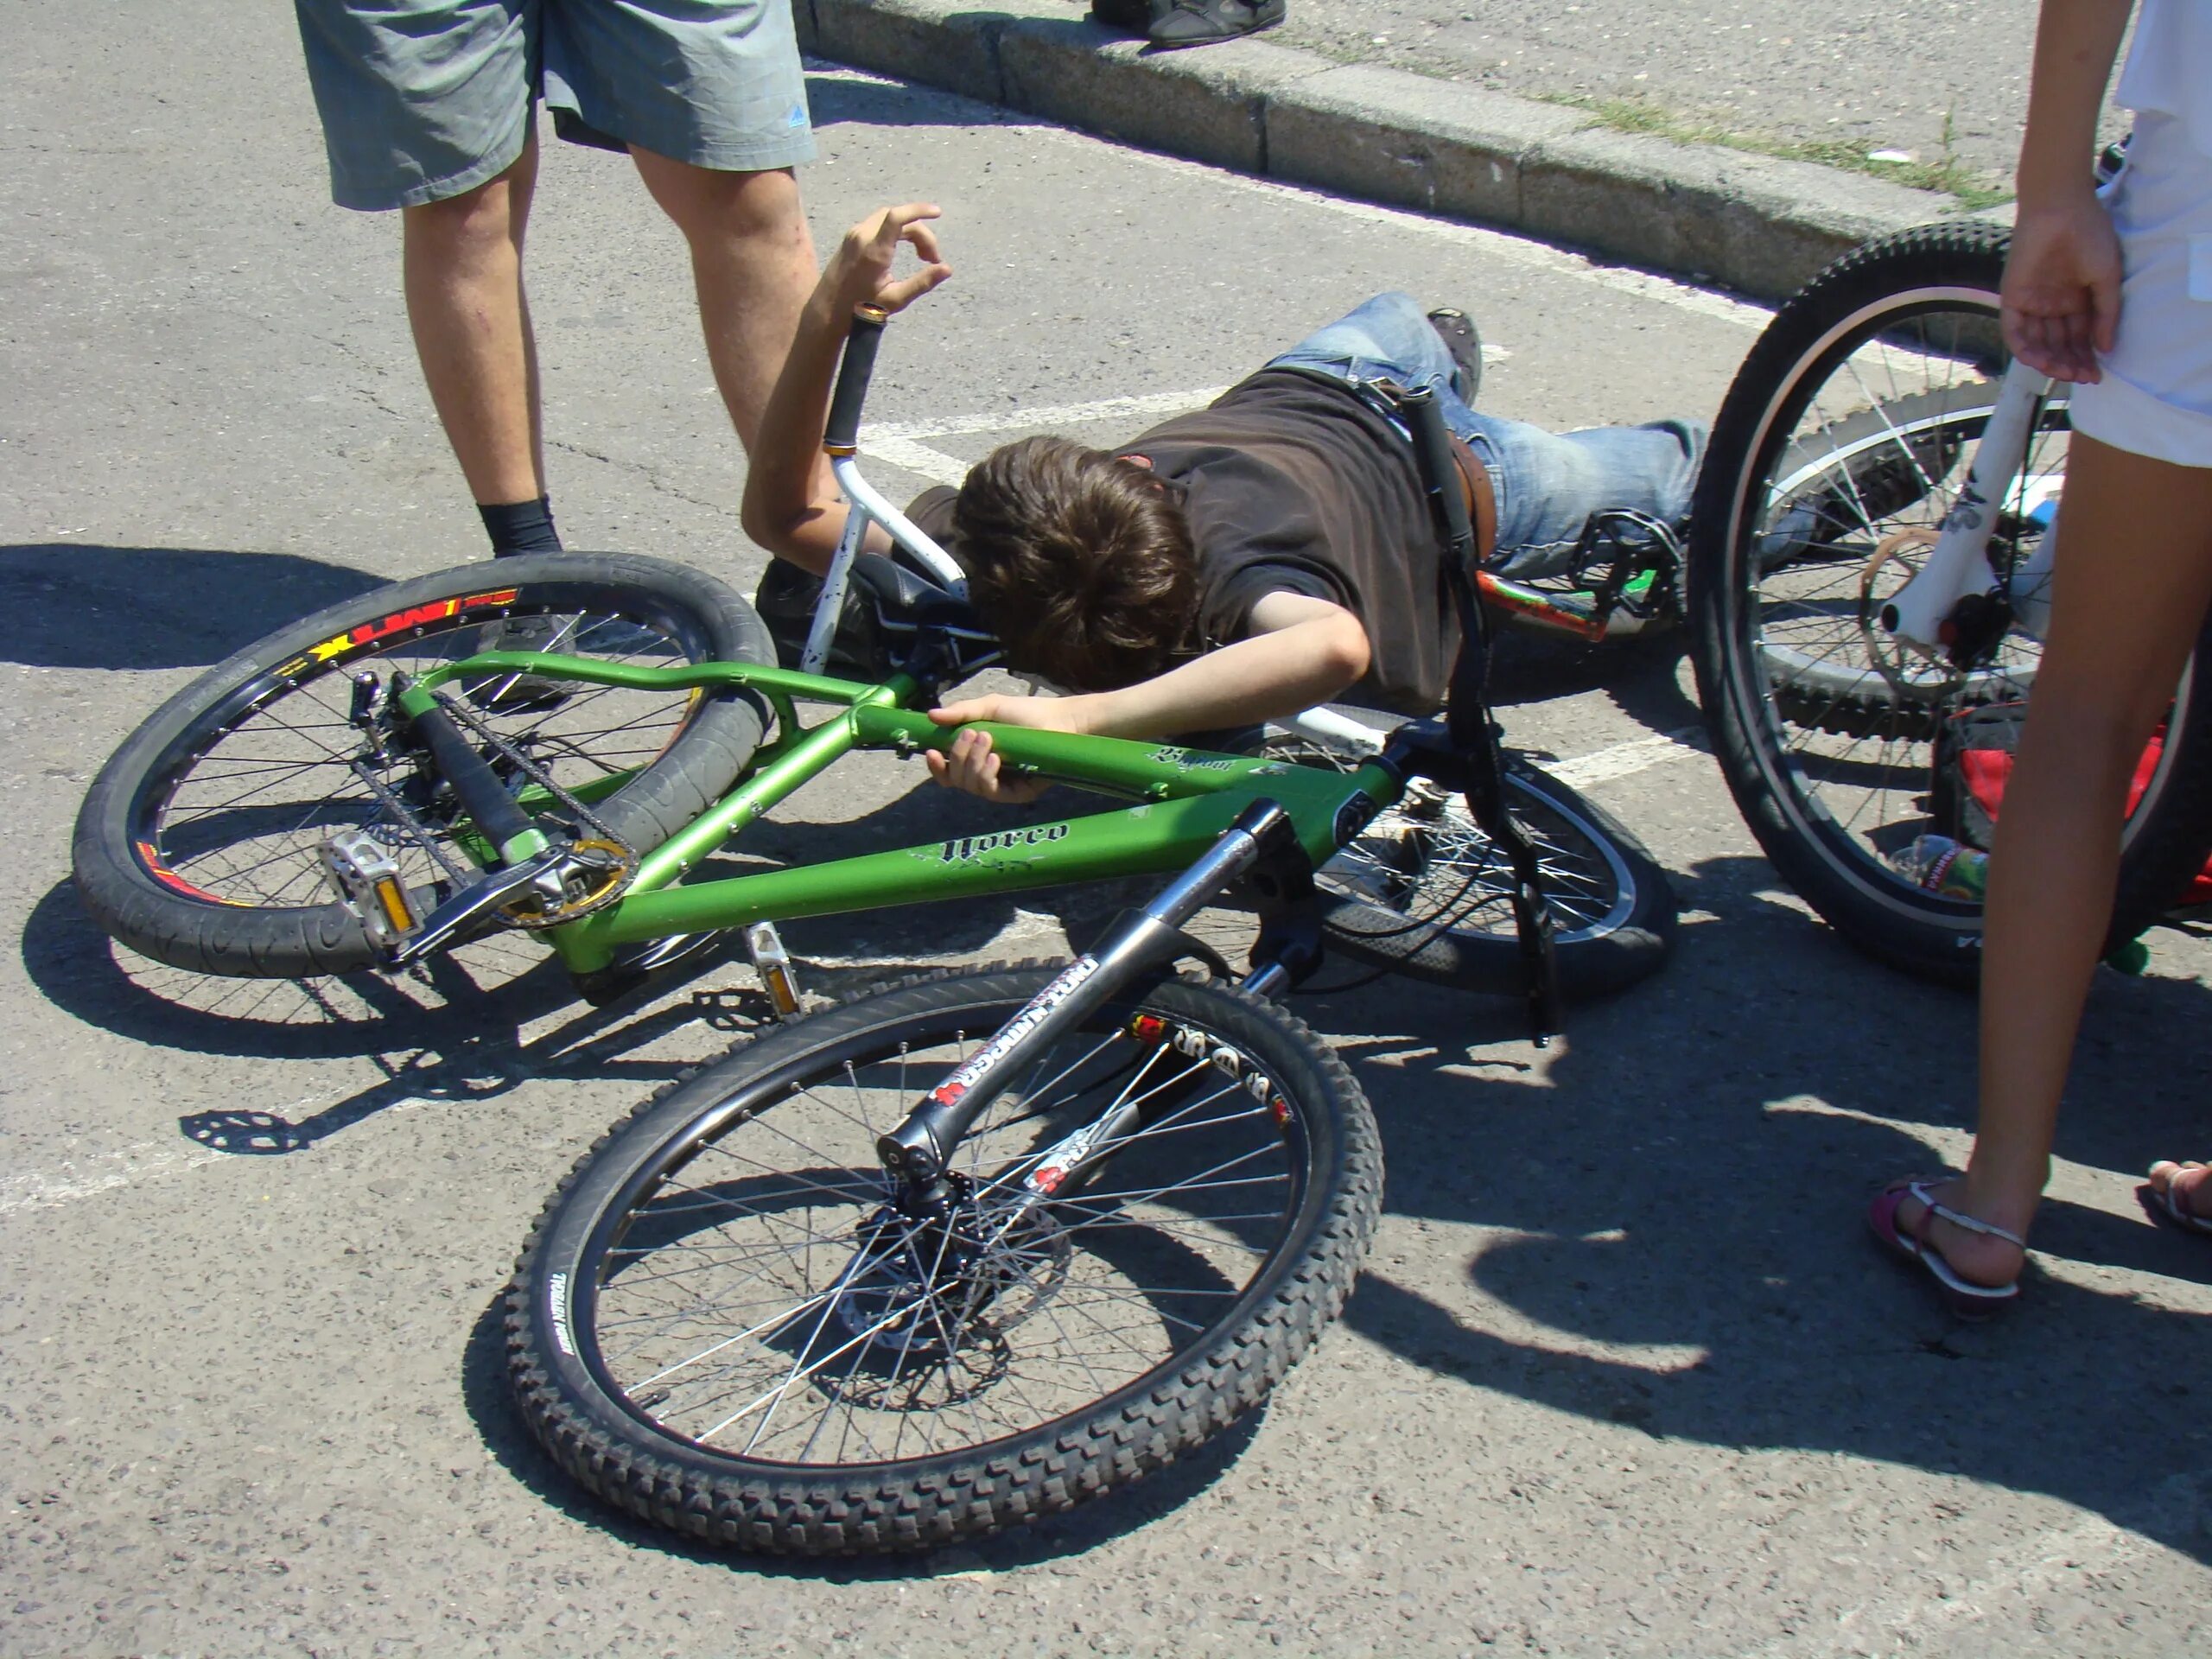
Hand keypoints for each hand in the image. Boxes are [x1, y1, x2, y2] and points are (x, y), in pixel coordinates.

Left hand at [827, 203, 952, 317]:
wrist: (827, 310)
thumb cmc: (860, 308)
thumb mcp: (895, 300)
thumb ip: (922, 283)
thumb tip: (947, 269)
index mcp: (873, 251)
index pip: (897, 217)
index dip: (919, 210)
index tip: (938, 214)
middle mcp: (862, 236)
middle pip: (898, 218)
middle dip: (921, 233)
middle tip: (932, 260)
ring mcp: (855, 234)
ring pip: (889, 219)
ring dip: (910, 232)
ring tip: (922, 258)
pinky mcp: (852, 236)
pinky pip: (880, 224)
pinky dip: (897, 232)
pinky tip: (905, 251)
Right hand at [923, 695, 1091, 803]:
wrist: (1060, 719)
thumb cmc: (1028, 713)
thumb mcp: (990, 707)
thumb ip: (962, 712)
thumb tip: (930, 716)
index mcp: (977, 759)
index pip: (949, 772)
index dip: (937, 767)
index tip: (932, 752)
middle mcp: (987, 775)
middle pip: (956, 780)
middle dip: (958, 757)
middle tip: (972, 734)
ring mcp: (1003, 786)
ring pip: (972, 786)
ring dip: (973, 762)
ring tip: (987, 739)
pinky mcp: (1019, 794)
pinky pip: (992, 792)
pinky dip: (987, 775)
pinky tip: (995, 758)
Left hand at [2000, 191, 2121, 383]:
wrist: (2062, 210)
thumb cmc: (2090, 236)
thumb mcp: (2107, 278)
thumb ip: (2106, 313)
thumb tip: (2107, 348)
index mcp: (2076, 299)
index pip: (2079, 337)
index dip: (2086, 357)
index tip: (2097, 375)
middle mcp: (2053, 304)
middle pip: (2058, 344)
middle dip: (2070, 363)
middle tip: (2083, 378)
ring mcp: (2033, 302)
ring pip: (2037, 342)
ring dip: (2050, 361)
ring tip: (2065, 372)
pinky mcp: (2013, 298)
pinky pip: (2015, 332)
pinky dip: (2025, 349)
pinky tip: (2040, 361)